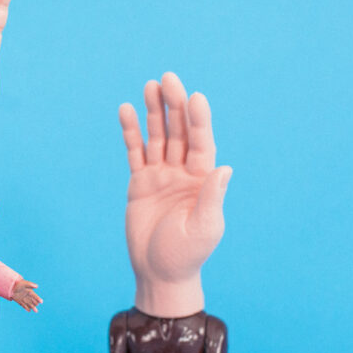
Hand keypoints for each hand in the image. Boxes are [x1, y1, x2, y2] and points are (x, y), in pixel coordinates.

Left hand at [10, 279, 42, 310]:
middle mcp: (28, 296)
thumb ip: (30, 284)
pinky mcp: (20, 302)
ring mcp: (24, 299)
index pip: (35, 296)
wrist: (11, 286)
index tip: (41, 302)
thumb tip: (37, 286)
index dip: (39, 299)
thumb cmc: (19, 283)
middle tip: (36, 306)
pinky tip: (29, 310)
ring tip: (36, 311)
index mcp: (30, 292)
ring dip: (33, 307)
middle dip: (36, 304)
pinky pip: (24, 306)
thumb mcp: (25, 283)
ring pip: (30, 304)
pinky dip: (26, 308)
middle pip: (34, 301)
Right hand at [119, 72, 231, 314]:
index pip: (202, 143)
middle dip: (174, 106)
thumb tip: (225, 168)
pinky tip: (126, 110)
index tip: (195, 98)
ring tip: (150, 86)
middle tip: (168, 79)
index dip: (199, 120)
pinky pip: (135, 152)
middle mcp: (184, 172)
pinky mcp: (140, 182)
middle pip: (180, 132)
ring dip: (154, 112)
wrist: (159, 273)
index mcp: (203, 180)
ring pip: (158, 137)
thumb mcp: (204, 229)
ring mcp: (161, 175)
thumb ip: (212, 198)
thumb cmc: (187, 255)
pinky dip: (131, 132)